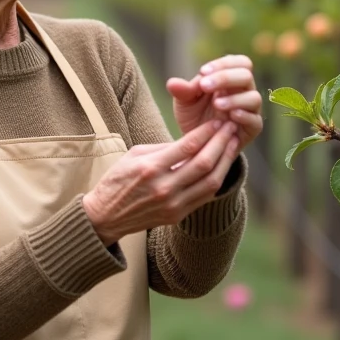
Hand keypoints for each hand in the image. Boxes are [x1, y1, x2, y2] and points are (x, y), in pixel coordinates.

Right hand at [82, 120, 239, 245]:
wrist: (106, 216)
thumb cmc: (118, 180)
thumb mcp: (134, 155)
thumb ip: (163, 148)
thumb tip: (190, 140)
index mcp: (150, 168)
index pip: (187, 146)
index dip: (207, 132)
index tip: (217, 122)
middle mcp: (164, 187)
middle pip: (204, 162)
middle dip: (221, 143)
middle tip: (231, 129)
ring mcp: (173, 204)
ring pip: (211, 181)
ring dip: (226, 161)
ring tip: (233, 145)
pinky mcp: (177, 216)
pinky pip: (205, 196)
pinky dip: (217, 179)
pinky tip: (222, 166)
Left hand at [166, 54, 262, 150]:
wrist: (198, 144)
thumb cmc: (194, 117)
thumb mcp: (184, 103)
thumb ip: (182, 91)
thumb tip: (171, 83)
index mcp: (231, 79)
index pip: (238, 62)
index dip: (222, 64)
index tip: (202, 72)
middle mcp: (244, 91)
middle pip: (246, 75)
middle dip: (225, 78)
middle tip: (205, 86)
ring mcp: (250, 110)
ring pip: (253, 97)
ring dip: (234, 98)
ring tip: (216, 103)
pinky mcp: (252, 129)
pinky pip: (255, 120)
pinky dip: (244, 116)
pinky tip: (230, 116)